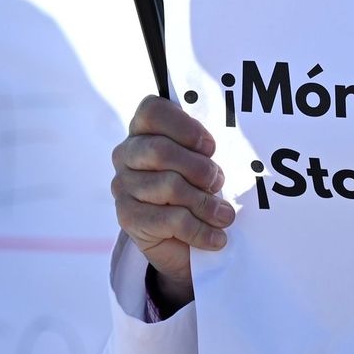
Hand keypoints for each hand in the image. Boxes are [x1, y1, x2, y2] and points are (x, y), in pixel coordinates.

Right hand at [111, 95, 234, 310]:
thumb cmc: (196, 189)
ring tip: (224, 216)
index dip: (185, 127)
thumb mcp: (204, 163)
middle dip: (199, 169)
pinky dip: (200, 230)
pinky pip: (170, 220)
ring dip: (205, 203)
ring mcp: (123, 186)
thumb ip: (206, 151)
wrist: (183, 242)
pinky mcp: (127, 218)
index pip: (152, 110)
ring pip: (169, 186)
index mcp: (144, 130)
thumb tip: (229, 148)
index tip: (210, 147)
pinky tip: (216, 237)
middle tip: (218, 182)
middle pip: (161, 150)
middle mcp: (127, 154)